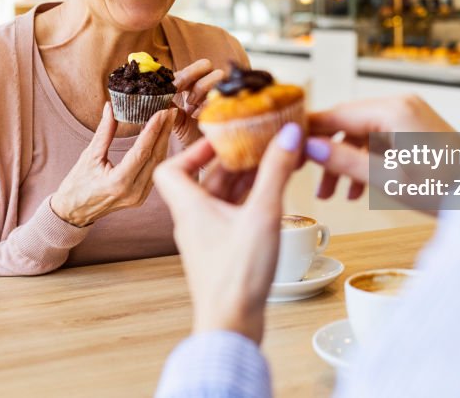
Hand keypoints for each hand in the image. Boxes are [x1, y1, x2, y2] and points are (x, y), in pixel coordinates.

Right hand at [50, 103, 176, 226]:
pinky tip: (161, 139)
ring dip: (164, 142)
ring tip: (168, 121)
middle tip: (171, 111)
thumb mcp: (89, 156)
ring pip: (157, 165)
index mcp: (118, 182)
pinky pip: (154, 172)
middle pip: (155, 157)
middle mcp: (133, 192)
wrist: (74, 211)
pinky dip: (158, 154)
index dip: (153, 130)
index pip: (141, 152)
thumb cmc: (77, 184)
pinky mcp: (141, 198)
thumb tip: (111, 107)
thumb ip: (103, 132)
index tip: (162, 112)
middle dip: (164, 132)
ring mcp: (139, 197)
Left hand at [154, 124, 303, 342]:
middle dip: (232, 160)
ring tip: (271, 165)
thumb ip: (275, 171)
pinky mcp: (222, 253)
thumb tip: (287, 134)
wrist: (231, 326)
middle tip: (258, 145)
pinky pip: (231, 216)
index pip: (172, 168)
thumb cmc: (236, 277)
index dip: (194, 149)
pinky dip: (248, 202)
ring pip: (220, 198)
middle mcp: (193, 220)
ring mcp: (207, 238)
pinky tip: (271, 199)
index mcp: (190, 207)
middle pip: (205, 179)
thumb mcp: (262, 214)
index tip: (222, 139)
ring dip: (243, 180)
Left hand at [170, 59, 224, 143]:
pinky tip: (197, 115)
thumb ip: (165, 106)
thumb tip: (153, 96)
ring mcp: (220, 92)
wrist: (203, 151)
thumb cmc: (187, 131)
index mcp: (191, 83)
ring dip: (202, 87)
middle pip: (205, 64)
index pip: (186, 69)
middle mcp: (207, 83)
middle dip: (190, 75)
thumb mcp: (173, 118)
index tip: (168, 87)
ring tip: (191, 104)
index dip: (177, 76)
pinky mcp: (229, 102)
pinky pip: (223, 93)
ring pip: (217, 74)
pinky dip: (207, 103)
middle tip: (178, 90)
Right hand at [304, 94, 454, 199]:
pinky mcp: (416, 129)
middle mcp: (400, 105)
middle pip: (347, 123)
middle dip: (326, 152)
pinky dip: (365, 161)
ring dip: (344, 161)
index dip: (309, 131)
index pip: (337, 114)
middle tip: (307, 178)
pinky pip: (379, 140)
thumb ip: (346, 162)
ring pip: (361, 134)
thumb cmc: (445, 189)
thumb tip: (310, 148)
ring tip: (331, 194)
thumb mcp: (388, 179)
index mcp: (393, 111)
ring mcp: (410, 116)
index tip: (286, 146)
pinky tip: (358, 190)